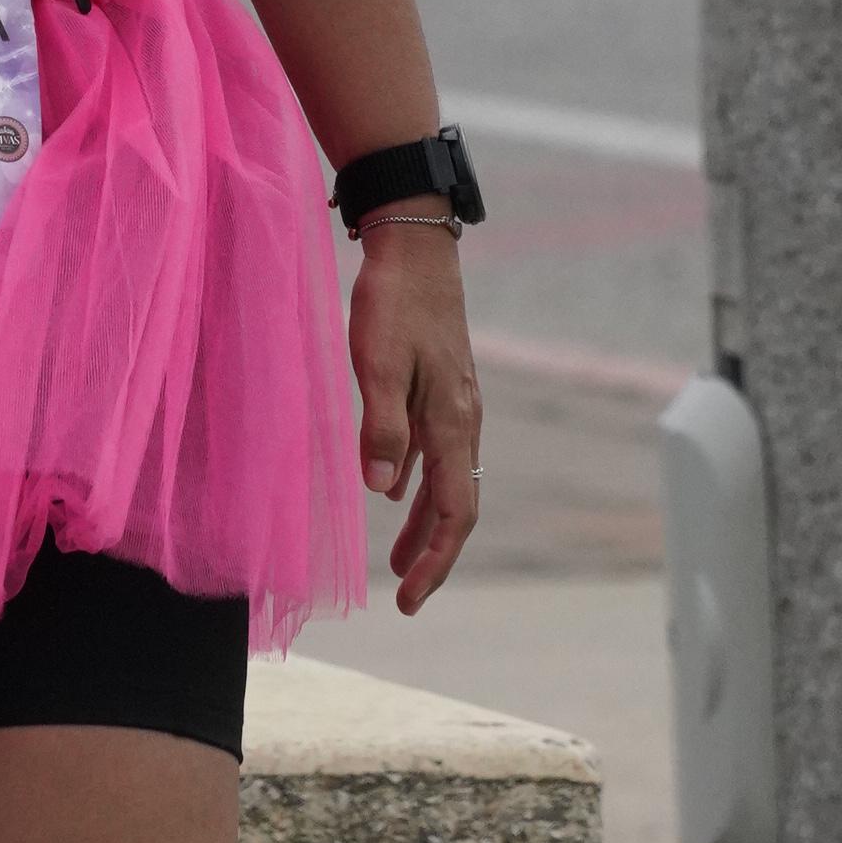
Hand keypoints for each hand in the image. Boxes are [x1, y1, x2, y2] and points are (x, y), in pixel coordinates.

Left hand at [349, 216, 479, 613]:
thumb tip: (381, 492)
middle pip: (457, 505)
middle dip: (434, 554)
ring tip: (399, 560)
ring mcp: (454, 403)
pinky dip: (416, 483)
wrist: (415, 243)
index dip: (435, 560)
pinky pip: (433, 451)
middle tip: (407, 596)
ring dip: (424, 524)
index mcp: (453, 421)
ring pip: (445, 480)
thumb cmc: (394, 300)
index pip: (454, 512)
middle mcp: (463, 419)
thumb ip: (381, 428)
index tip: (409, 599)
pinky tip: (394, 490)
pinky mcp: (439, 386)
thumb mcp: (378, 364)